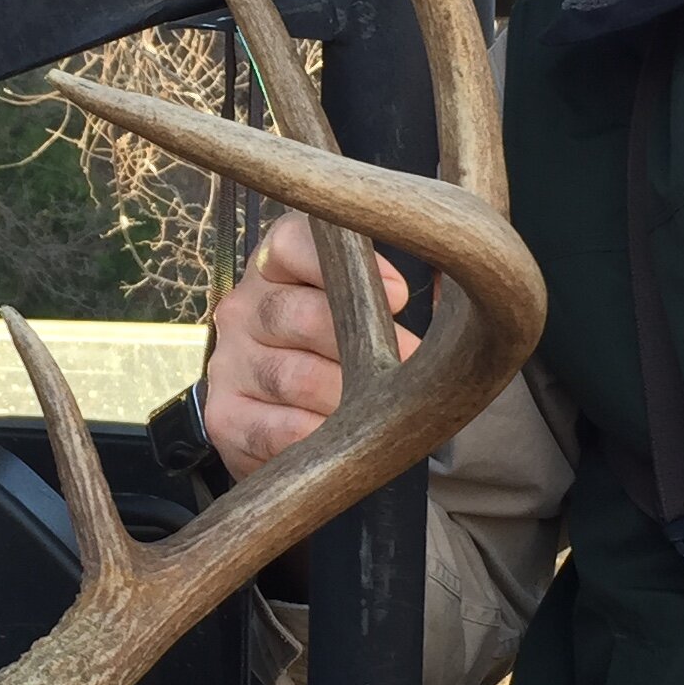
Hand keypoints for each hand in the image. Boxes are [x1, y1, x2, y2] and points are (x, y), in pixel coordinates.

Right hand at [201, 215, 418, 480]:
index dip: (347, 265)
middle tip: (406, 367)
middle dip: (359, 344)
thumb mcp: (362, 306)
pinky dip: (316, 438)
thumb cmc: (340, 350)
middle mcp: (244, 307)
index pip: (294, 242)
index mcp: (278, 265)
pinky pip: (274, 428)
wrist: (281, 414)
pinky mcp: (224, 416)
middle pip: (294, 313)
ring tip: (380, 412)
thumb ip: (403, 288)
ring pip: (290, 375)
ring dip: (344, 398)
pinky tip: (342, 441)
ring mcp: (228, 363)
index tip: (399, 294)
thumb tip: (459, 287)